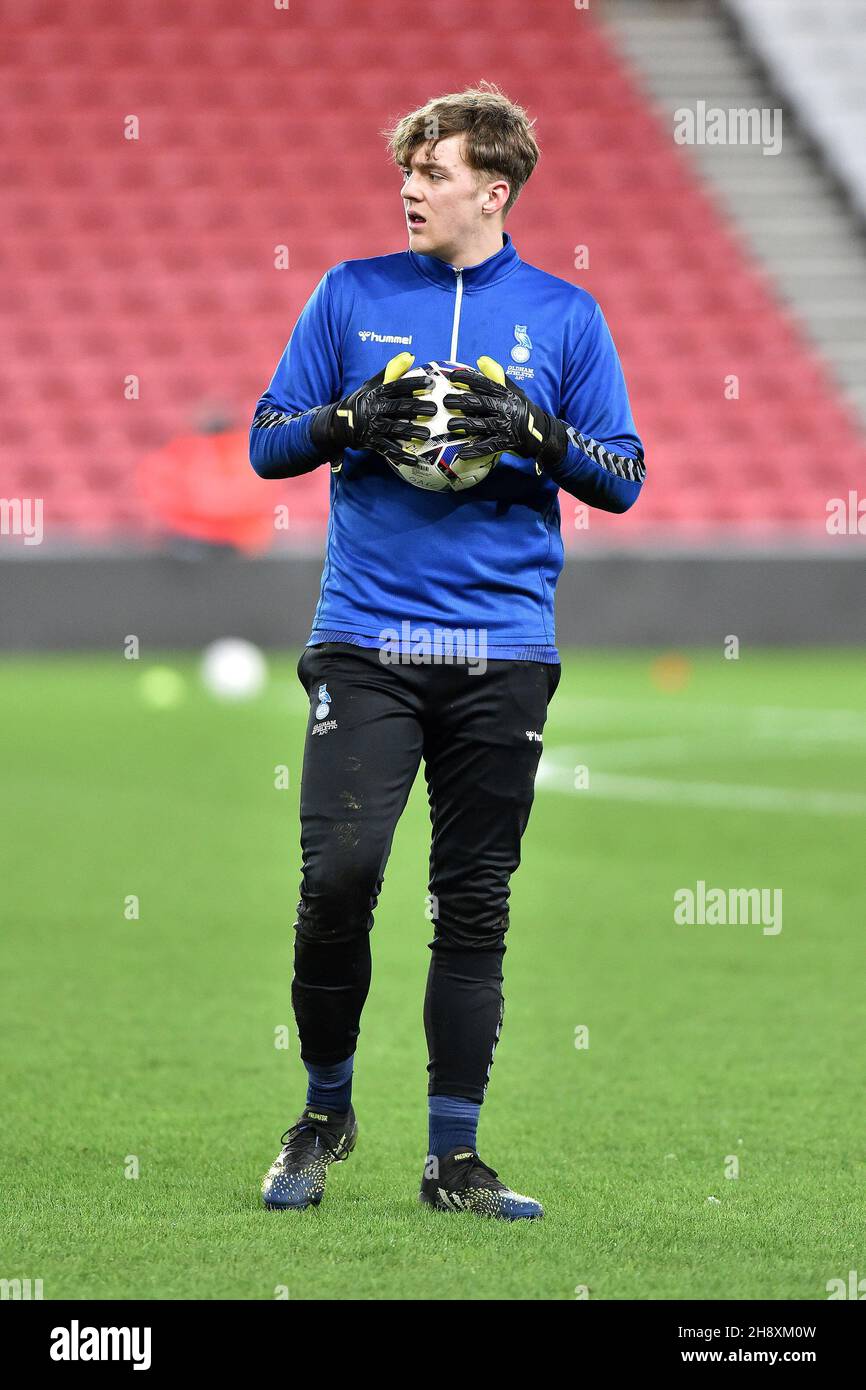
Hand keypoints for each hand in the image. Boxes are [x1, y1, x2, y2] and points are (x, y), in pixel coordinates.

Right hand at [310, 353, 436, 467]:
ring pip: (395, 429)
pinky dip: (401, 456)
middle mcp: (375, 409)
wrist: (338, 423)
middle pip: (399, 407)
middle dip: (417, 408)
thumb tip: (410, 356)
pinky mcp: (372, 442)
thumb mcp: (372, 384)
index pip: (397, 386)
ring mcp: (373, 426)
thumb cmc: (361, 401)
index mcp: (377, 393)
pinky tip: (414, 460)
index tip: (430, 384)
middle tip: (434, 409)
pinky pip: (388, 450)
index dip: (414, 384)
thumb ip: (391, 370)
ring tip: (427, 434)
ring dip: (412, 432)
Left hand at [443, 356, 566, 466]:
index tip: (453, 376)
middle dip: (462, 401)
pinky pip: (488, 447)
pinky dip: (475, 450)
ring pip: (482, 424)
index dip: (468, 379)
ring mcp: (505, 426)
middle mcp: (505, 409)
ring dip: (465, 424)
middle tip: (446, 401)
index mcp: (506, 395)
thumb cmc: (522, 409)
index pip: (485, 384)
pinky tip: (462, 453)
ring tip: (450, 425)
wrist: (542, 432)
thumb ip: (497, 376)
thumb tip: (480, 360)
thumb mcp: (513, 390)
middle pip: (480, 403)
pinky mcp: (506, 442)